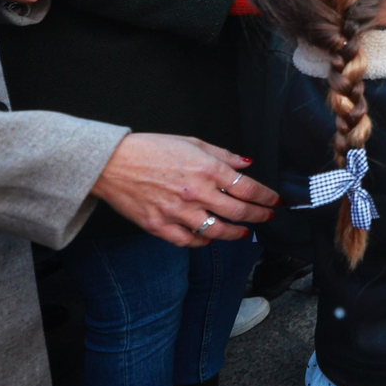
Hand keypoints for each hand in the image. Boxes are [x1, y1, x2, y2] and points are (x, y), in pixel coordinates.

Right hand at [91, 134, 278, 246]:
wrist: (112, 162)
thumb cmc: (150, 149)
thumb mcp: (191, 142)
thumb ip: (223, 155)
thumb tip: (246, 163)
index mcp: (206, 168)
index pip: (247, 188)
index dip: (266, 197)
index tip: (274, 201)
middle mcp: (195, 192)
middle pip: (238, 212)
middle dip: (259, 216)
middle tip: (267, 217)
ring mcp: (177, 212)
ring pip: (217, 231)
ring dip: (235, 233)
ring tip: (244, 232)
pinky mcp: (159, 226)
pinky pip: (189, 241)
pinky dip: (204, 242)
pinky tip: (210, 239)